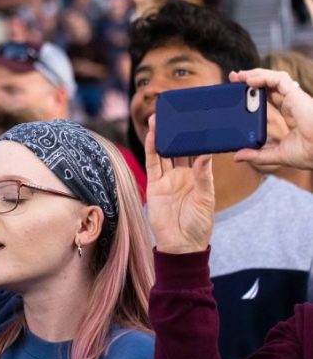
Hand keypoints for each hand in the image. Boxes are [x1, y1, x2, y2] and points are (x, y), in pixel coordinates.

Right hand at [145, 116, 214, 253]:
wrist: (181, 244)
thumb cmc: (199, 224)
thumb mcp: (206, 198)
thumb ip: (203, 176)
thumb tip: (204, 154)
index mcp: (198, 176)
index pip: (197, 151)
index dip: (196, 137)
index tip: (198, 121)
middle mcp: (182, 174)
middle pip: (178, 148)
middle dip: (176, 132)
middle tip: (176, 113)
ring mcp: (167, 178)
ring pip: (163, 152)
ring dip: (161, 136)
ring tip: (160, 118)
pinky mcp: (154, 184)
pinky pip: (152, 163)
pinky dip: (151, 149)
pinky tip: (151, 136)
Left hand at [230, 68, 312, 169]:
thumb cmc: (309, 154)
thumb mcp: (277, 154)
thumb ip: (257, 155)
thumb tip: (237, 156)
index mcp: (290, 115)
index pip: (270, 98)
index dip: (255, 92)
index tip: (238, 92)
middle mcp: (292, 104)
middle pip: (269, 85)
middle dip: (250, 79)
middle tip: (232, 79)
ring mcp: (295, 98)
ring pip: (273, 78)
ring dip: (254, 74)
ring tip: (237, 76)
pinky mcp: (296, 95)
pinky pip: (279, 79)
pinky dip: (263, 76)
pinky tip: (249, 80)